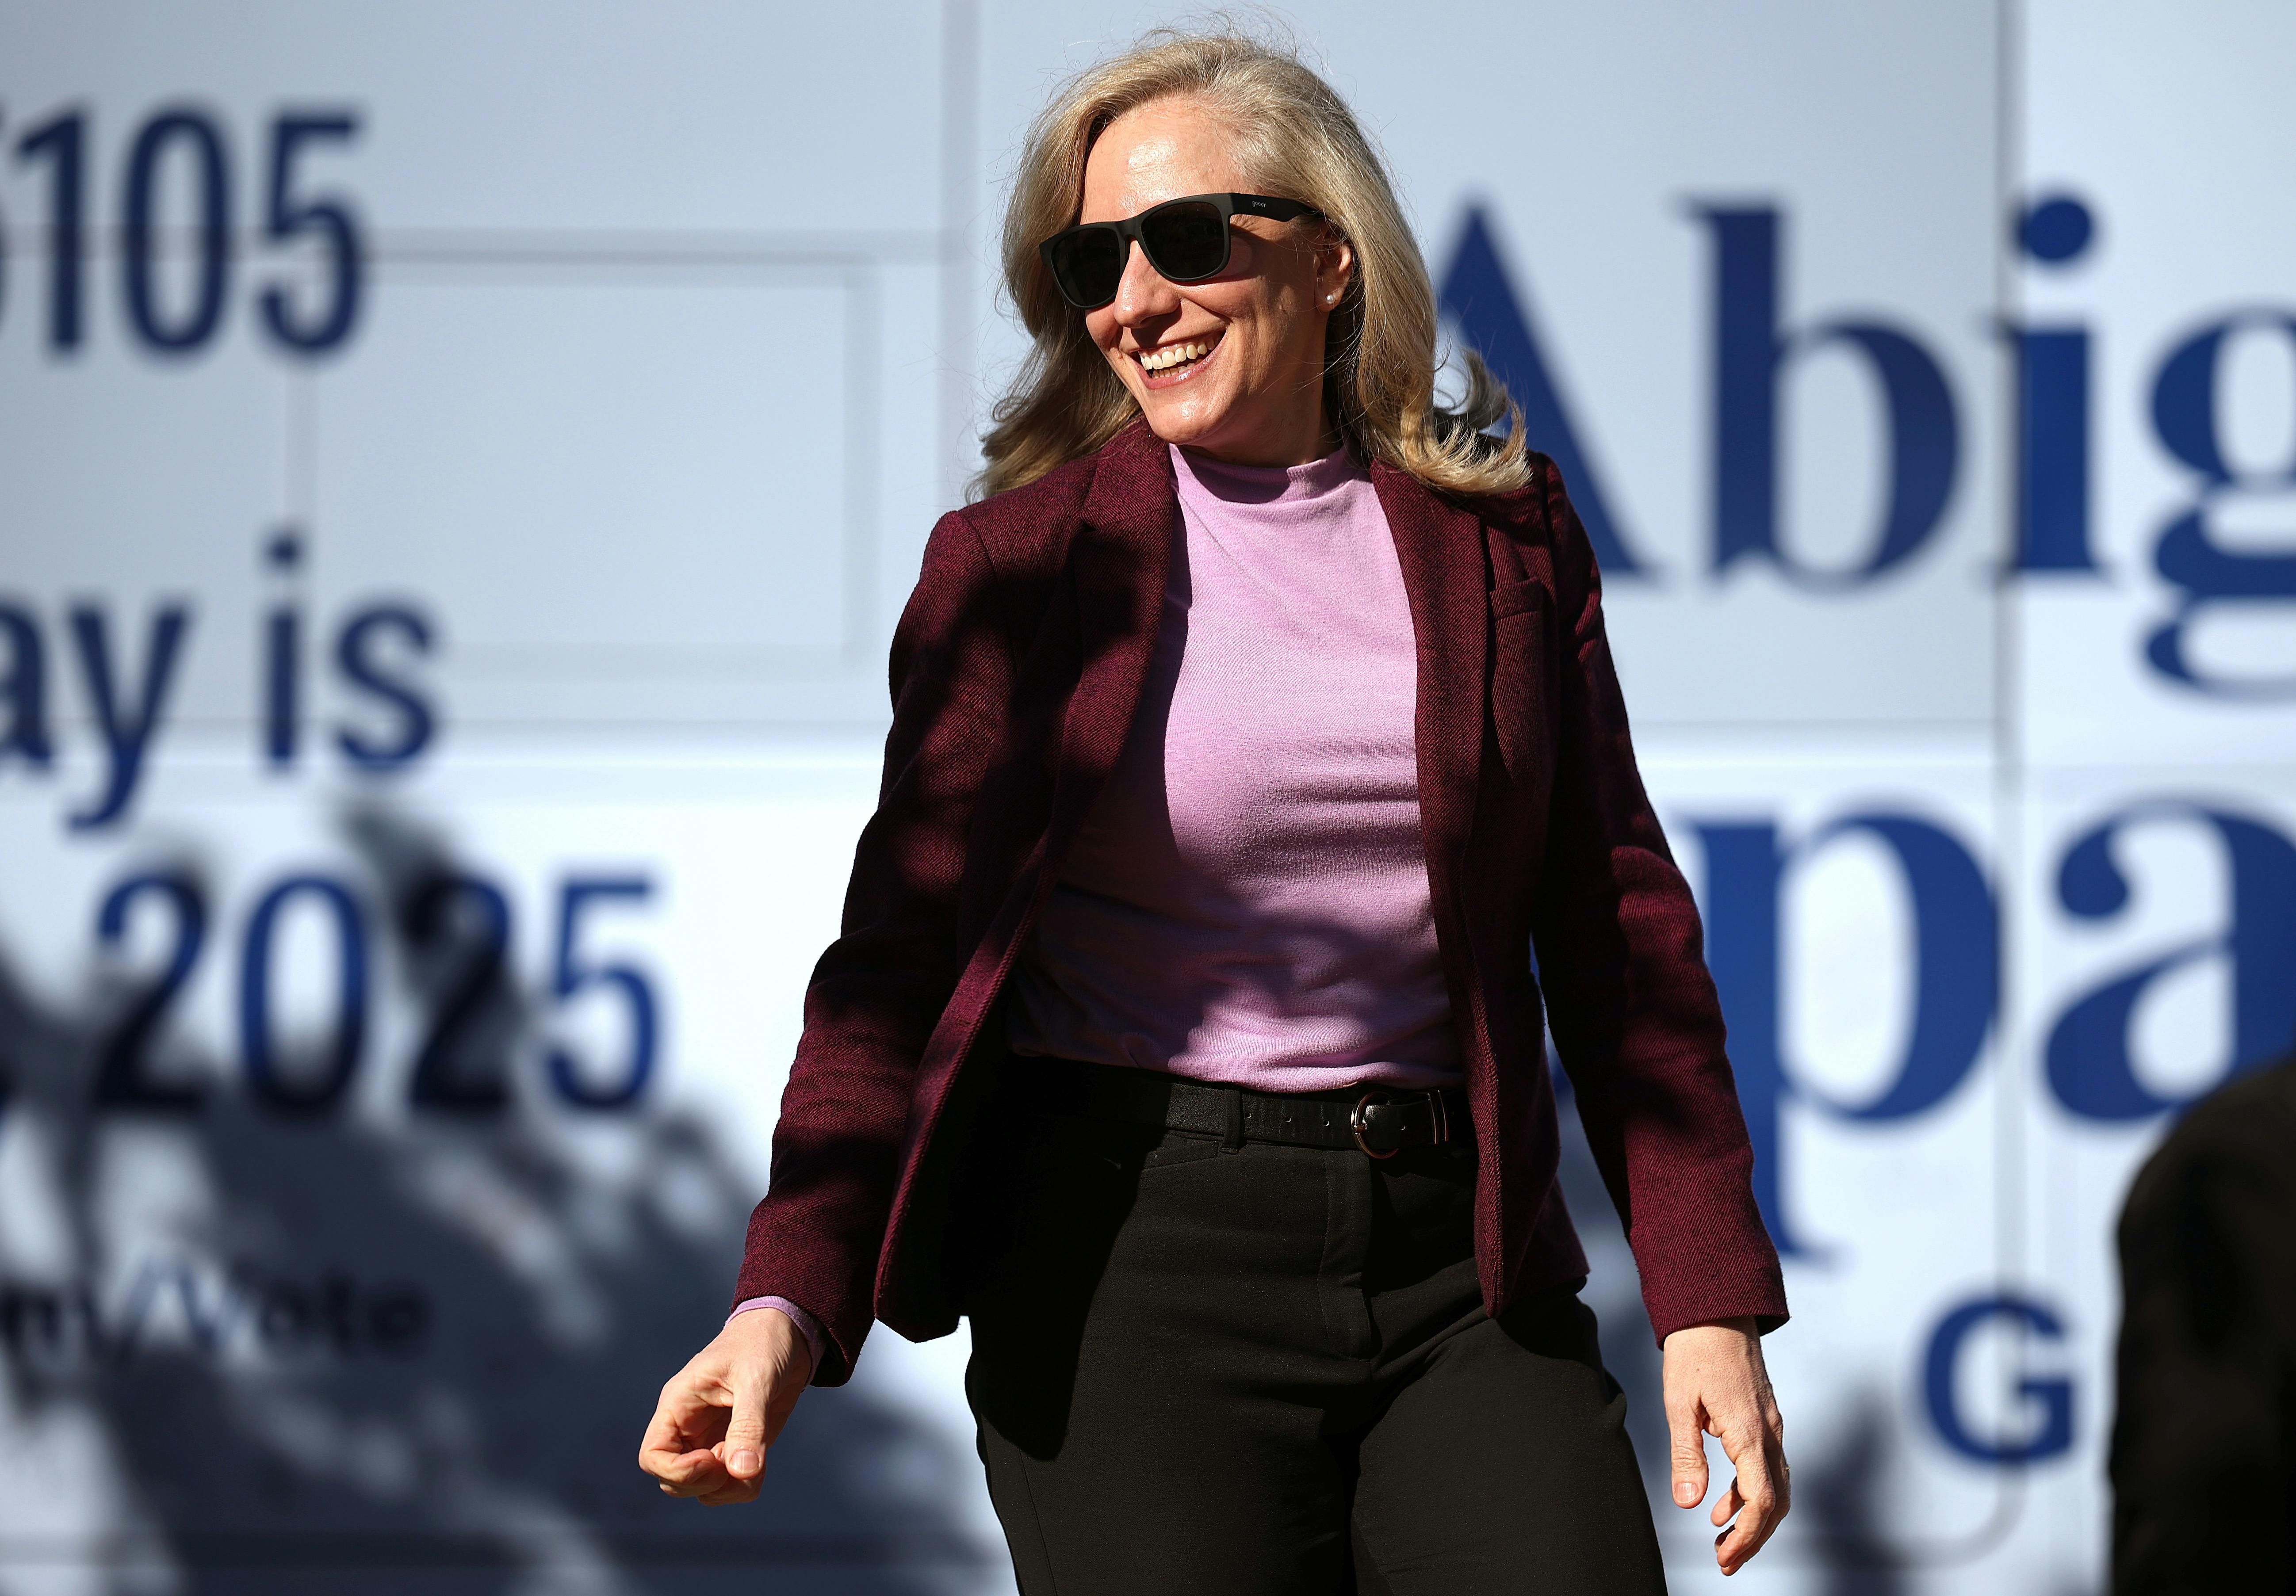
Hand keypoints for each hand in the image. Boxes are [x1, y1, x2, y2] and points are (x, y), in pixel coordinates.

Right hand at [639, 1307, 813, 1504]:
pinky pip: (730, 1484)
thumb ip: (748, 1425)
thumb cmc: (762, 1343)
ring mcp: (712, 1441)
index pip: (653, 1456)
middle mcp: (689, 1428)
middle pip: (674, 1482)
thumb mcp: (756, 1378)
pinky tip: (761, 1463)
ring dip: (729, 1489)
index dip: (676, 1471)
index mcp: (679, 1406)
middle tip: (738, 1463)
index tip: (712, 1460)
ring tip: (755, 1462)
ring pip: (703, 1490)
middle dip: (705, 1484)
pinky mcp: (736, 1447)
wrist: (789, 1334)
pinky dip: (745, 1484)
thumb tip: (742, 1472)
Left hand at [1661, 1316, 1787, 1574]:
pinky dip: (1750, 1493)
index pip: (1762, 1499)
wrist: (1716, 1307)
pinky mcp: (1765, 1419)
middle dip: (1753, 1537)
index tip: (1725, 1558)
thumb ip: (1686, 1455)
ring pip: (1775, 1486)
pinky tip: (1722, 1504)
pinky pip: (1767, 1467)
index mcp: (1749, 1431)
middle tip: (1725, 1562)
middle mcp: (1769, 1431)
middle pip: (1776, 1501)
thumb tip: (1689, 1505)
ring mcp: (1771, 1425)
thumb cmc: (1693, 1351)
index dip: (1747, 1536)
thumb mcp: (1679, 1403)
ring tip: (1721, 1541)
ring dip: (1753, 1518)